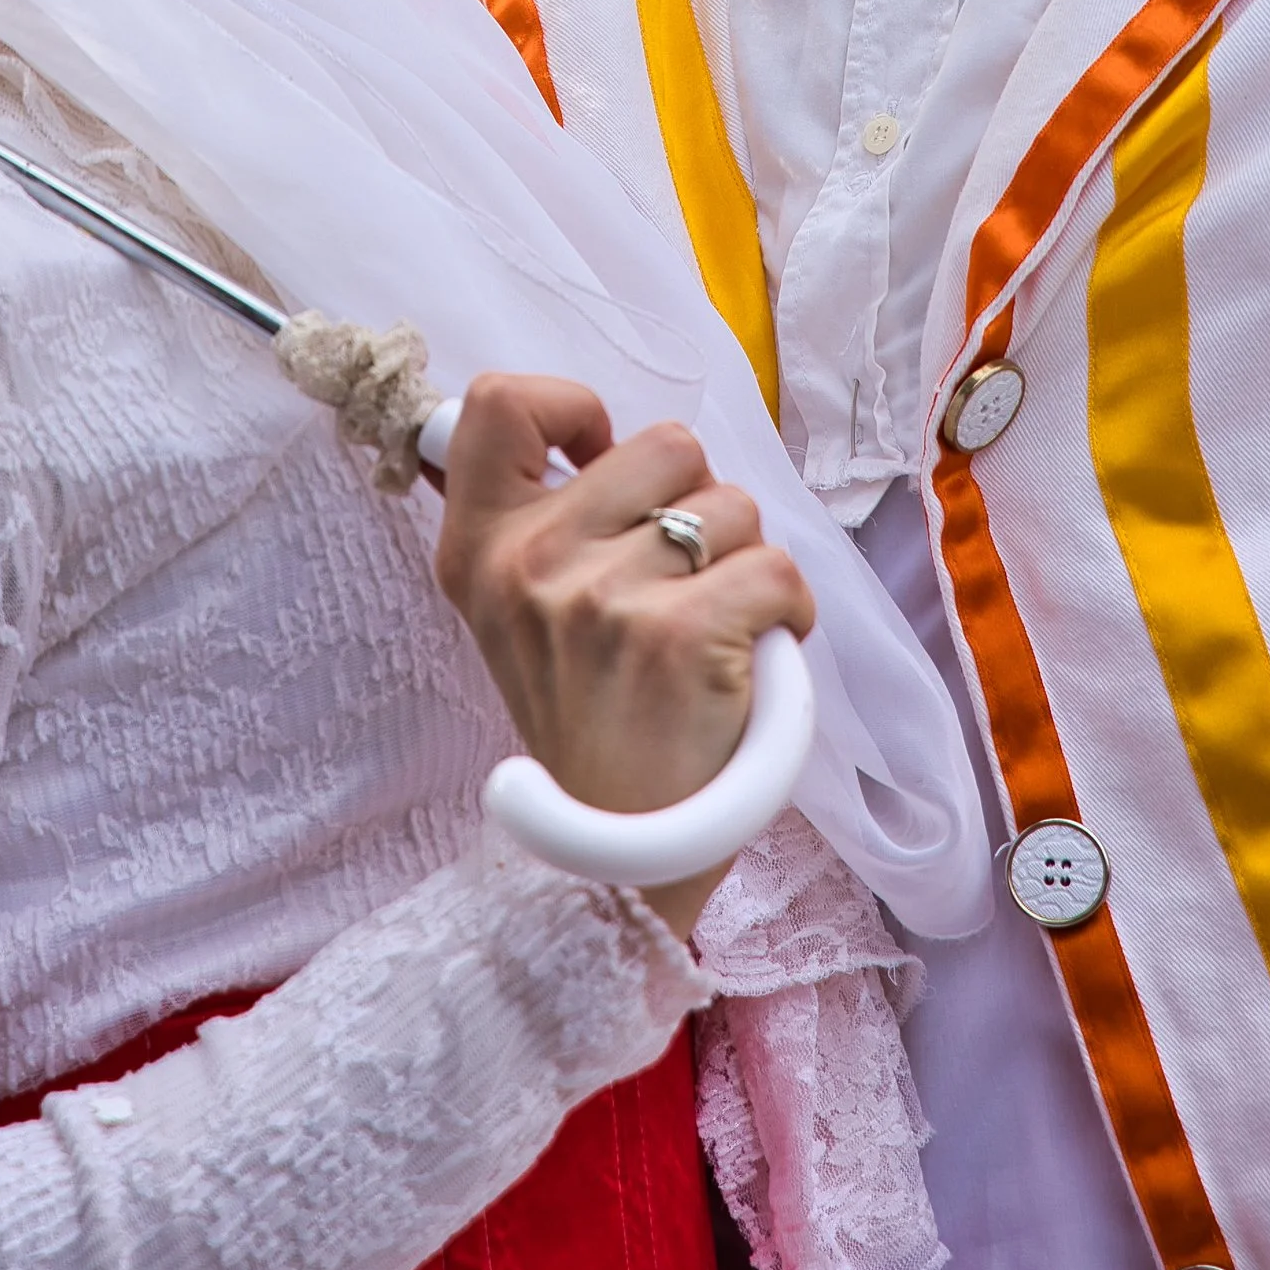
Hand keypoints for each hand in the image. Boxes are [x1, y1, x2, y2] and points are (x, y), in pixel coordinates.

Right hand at [431, 373, 816, 937]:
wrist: (609, 865)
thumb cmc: (586, 722)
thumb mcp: (516, 617)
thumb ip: (534, 522)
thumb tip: (570, 428)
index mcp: (480, 551)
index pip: (500, 404)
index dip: (570, 407)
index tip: (600, 461)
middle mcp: (531, 565)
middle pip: (665, 443)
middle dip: (696, 503)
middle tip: (678, 584)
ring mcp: (605, 601)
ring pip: (732, 506)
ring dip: (744, 561)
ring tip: (714, 630)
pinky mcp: (683, 639)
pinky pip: (777, 569)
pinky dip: (789, 611)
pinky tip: (756, 654)